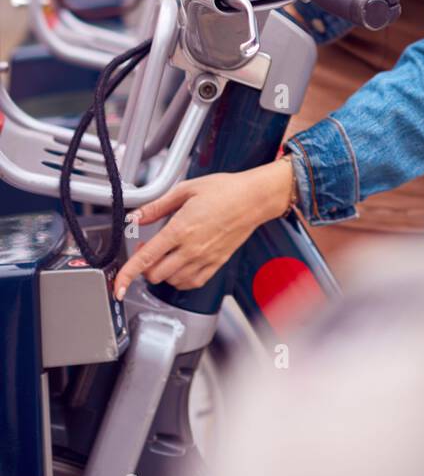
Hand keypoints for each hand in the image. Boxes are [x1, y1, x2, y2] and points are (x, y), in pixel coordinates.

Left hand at [114, 159, 294, 298]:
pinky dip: (180, 279)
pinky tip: (180, 265)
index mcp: (180, 229)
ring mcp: (205, 259)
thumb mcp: (186, 189)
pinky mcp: (216, 264)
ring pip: (172, 281)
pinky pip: (192, 283)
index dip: (127, 274)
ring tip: (166, 255)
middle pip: (155, 275)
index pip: (145, 258)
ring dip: (162, 272)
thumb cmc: (225, 190)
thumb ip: (157, 206)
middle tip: (148, 250)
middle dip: (144, 267)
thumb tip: (137, 216)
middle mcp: (191, 248)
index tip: (117, 285)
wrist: (254, 199)